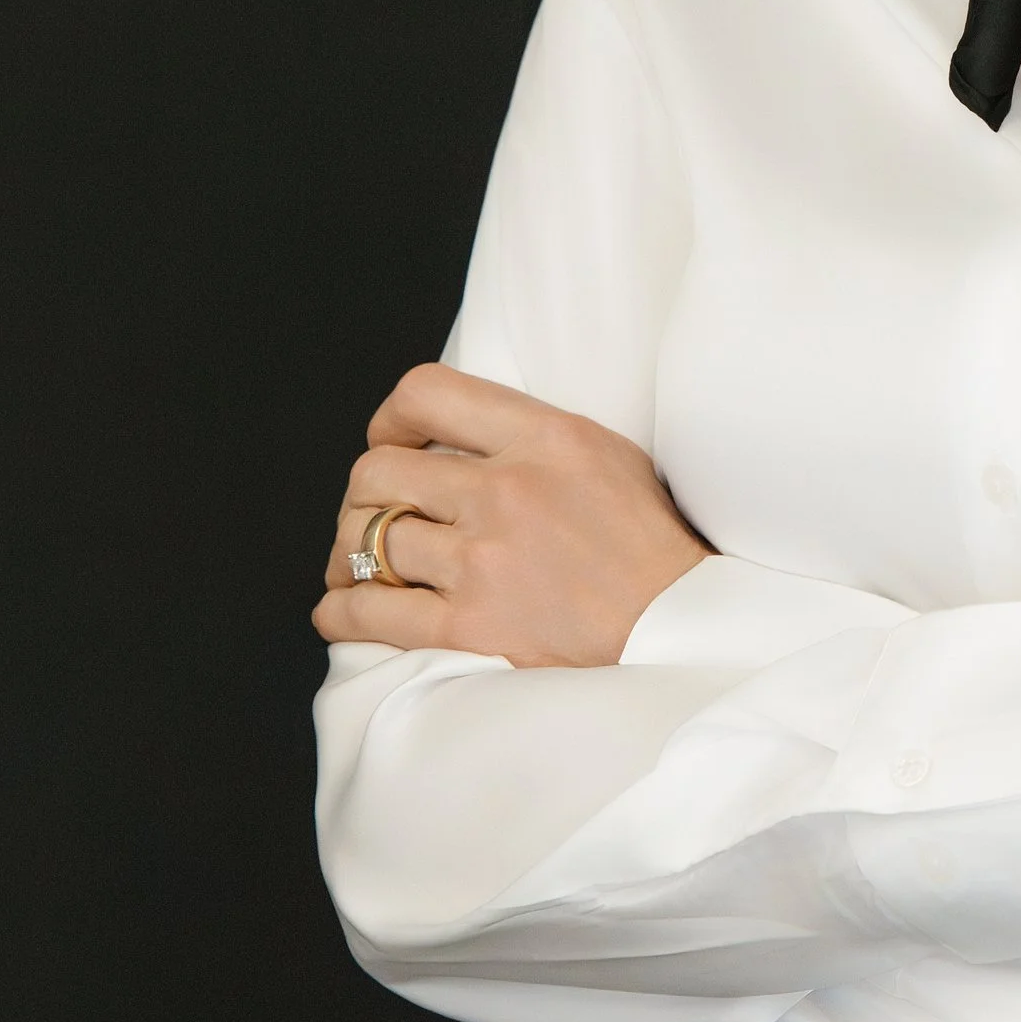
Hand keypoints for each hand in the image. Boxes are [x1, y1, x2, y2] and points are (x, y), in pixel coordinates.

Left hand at [313, 364, 709, 667]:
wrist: (678, 629)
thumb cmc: (647, 544)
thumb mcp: (605, 454)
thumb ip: (530, 434)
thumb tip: (455, 433)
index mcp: (543, 437)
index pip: (425, 392)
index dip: (390, 417)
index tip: (391, 440)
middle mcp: (506, 491)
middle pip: (379, 471)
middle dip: (365, 493)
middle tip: (375, 513)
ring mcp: (483, 561)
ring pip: (367, 538)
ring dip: (350, 552)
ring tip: (359, 564)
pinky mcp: (469, 627)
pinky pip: (368, 610)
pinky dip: (342, 610)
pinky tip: (346, 608)